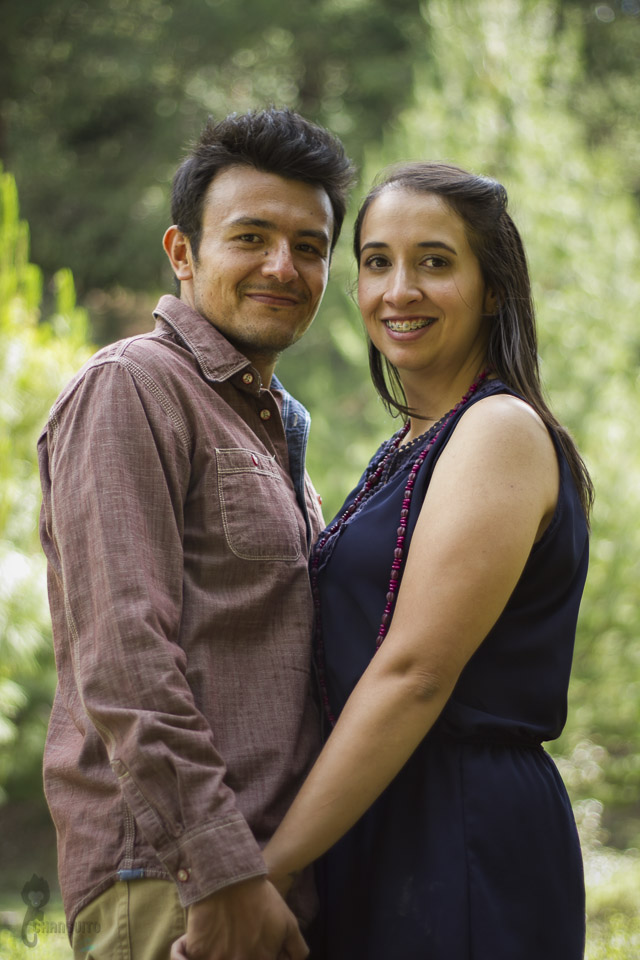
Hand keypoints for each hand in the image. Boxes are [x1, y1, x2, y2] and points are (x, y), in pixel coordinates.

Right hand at [169, 876, 307, 959]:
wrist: (230, 876)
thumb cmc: (261, 898)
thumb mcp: (289, 923)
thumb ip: (297, 951)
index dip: (259, 957)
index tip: (255, 949)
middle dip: (236, 955)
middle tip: (233, 941)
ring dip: (214, 955)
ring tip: (217, 943)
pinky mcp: (196, 953)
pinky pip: (183, 959)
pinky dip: (183, 956)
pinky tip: (191, 947)